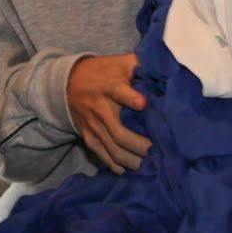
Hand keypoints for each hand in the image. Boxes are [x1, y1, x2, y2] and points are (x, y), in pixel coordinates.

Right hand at [67, 53, 149, 171]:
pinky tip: (129, 170)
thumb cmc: (101, 72)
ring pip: (112, 149)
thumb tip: (164, 66)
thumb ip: (139, 64)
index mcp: (110, 86)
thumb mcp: (119, 62)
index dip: (131, 98)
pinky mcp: (88, 137)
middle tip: (157, 151)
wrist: (67, 84)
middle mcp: (100, 109)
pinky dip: (115, 166)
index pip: (119, 92)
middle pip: (119, 134)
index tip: (143, 104)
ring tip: (148, 165)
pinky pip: (102, 155)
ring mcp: (94, 126)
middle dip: (139, 145)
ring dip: (131, 160)